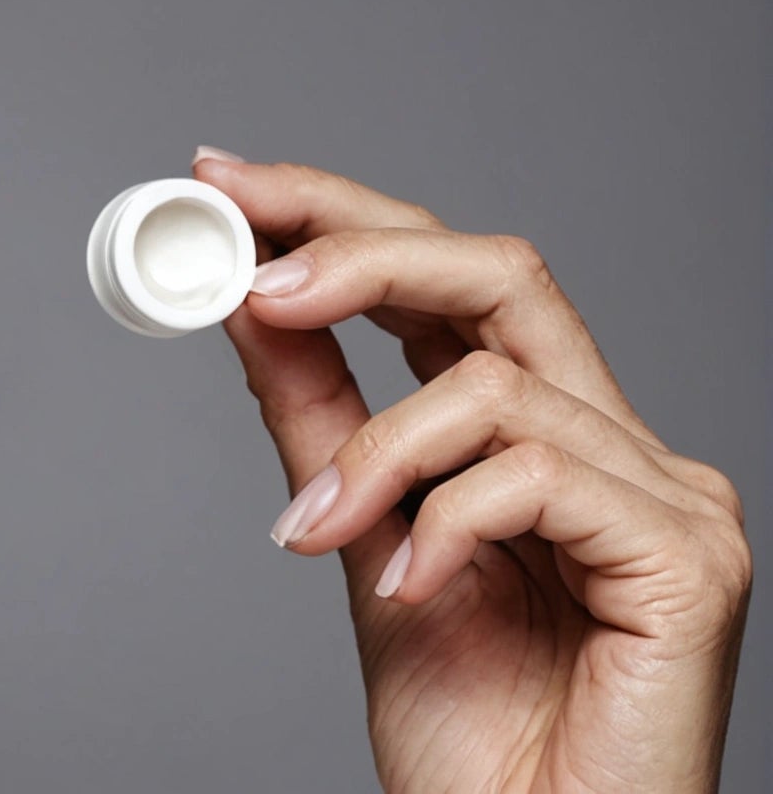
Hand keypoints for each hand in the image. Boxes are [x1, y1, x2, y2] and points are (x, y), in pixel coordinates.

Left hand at [192, 148, 751, 792]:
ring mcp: (665, 494)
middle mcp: (614, 442)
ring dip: (372, 450)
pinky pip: (534, 475)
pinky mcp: (688, 557)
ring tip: (317, 532)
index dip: (341, 215)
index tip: (226, 183)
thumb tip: (249, 301)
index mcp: (539, 432)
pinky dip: (440, 522)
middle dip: (358, 249)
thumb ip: (320, 420)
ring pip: (493, 383)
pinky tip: (411, 590)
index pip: (448, 280)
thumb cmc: (467, 730)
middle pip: (500, 273)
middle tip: (249, 271)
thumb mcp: (358, 540)